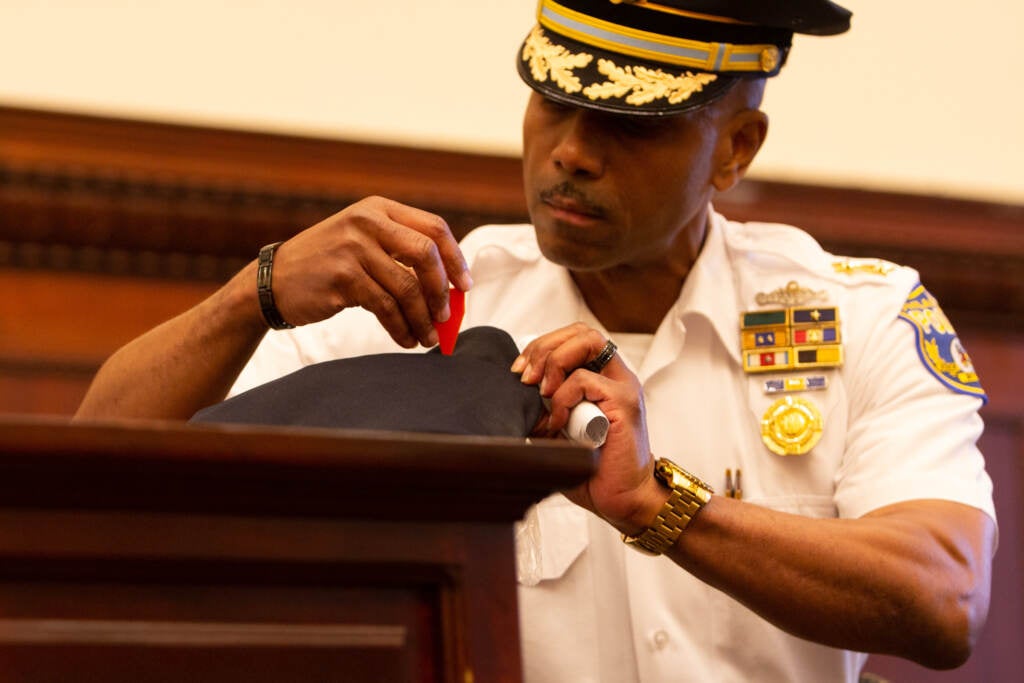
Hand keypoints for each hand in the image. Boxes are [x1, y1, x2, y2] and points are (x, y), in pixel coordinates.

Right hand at [268, 196, 472, 346]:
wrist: (273, 281)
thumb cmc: (326, 265)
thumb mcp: (361, 242)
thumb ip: (399, 253)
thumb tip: (448, 288)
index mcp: (378, 209)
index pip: (433, 227)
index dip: (455, 258)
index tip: (465, 285)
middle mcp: (367, 222)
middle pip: (425, 254)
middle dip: (442, 290)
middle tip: (447, 316)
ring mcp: (353, 248)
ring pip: (407, 287)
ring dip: (423, 318)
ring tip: (428, 338)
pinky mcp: (342, 277)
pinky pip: (386, 307)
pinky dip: (401, 327)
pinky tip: (405, 339)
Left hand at [512, 323, 664, 533]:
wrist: (621, 499)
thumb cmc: (591, 468)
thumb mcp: (558, 430)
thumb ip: (543, 409)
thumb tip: (509, 395)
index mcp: (603, 378)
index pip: (574, 337)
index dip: (543, 345)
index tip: (520, 371)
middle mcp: (616, 377)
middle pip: (580, 331)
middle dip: (545, 347)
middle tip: (525, 377)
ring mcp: (623, 388)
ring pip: (586, 343)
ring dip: (553, 363)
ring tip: (541, 393)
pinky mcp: (624, 405)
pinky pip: (585, 381)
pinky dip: (563, 397)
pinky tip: (557, 421)